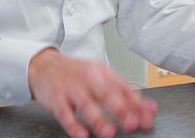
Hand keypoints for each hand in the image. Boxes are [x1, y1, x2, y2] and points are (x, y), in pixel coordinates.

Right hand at [28, 49, 156, 137]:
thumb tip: (150, 109)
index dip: (137, 103)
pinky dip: (73, 125)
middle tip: (132, 124)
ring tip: (109, 132)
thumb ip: (124, 93)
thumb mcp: (101, 76)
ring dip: (98, 119)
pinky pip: (64, 113)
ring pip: (86, 104)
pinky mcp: (56, 99)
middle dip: (120, 110)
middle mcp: (89, 79)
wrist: (44, 65)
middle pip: (106, 94)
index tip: (149, 117)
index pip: (123, 88)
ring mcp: (71, 88)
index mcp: (103, 72)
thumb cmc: (76, 73)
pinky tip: (82, 135)